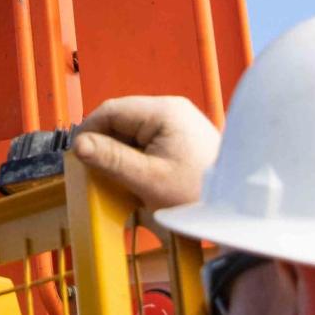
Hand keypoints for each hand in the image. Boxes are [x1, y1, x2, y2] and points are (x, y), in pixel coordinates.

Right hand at [68, 95, 218, 213]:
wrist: (235, 205)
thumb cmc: (201, 192)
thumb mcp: (148, 178)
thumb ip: (112, 159)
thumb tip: (79, 144)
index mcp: (163, 111)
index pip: (110, 110)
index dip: (89, 133)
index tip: (79, 157)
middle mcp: (170, 110)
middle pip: (120, 121)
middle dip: (106, 147)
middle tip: (99, 174)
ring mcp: (177, 122)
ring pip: (132, 133)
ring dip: (121, 155)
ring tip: (123, 181)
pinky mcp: (180, 137)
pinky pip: (147, 142)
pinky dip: (137, 159)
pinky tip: (139, 180)